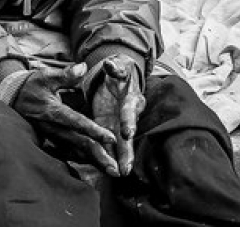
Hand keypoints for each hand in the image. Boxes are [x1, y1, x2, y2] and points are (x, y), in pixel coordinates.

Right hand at [11, 64, 119, 175]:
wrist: (11, 98)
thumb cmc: (32, 85)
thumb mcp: (46, 76)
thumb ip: (66, 75)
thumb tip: (83, 67)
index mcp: (52, 111)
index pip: (75, 122)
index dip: (93, 130)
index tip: (111, 138)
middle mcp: (52, 128)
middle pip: (78, 143)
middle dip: (98, 156)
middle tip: (116, 169)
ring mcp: (50, 137)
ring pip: (74, 152)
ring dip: (93, 162)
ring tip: (110, 171)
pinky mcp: (49, 142)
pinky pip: (67, 154)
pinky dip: (82, 161)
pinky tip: (95, 166)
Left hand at [90, 55, 145, 176]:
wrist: (119, 78)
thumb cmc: (120, 72)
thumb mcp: (119, 67)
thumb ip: (115, 68)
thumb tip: (110, 65)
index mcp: (131, 98)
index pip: (130, 110)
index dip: (129, 121)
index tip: (127, 132)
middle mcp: (129, 115)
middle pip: (129, 134)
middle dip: (128, 151)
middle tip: (125, 167)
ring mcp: (120, 124)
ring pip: (122, 144)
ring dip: (121, 158)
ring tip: (119, 174)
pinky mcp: (110, 127)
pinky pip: (110, 144)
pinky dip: (110, 156)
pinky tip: (108, 170)